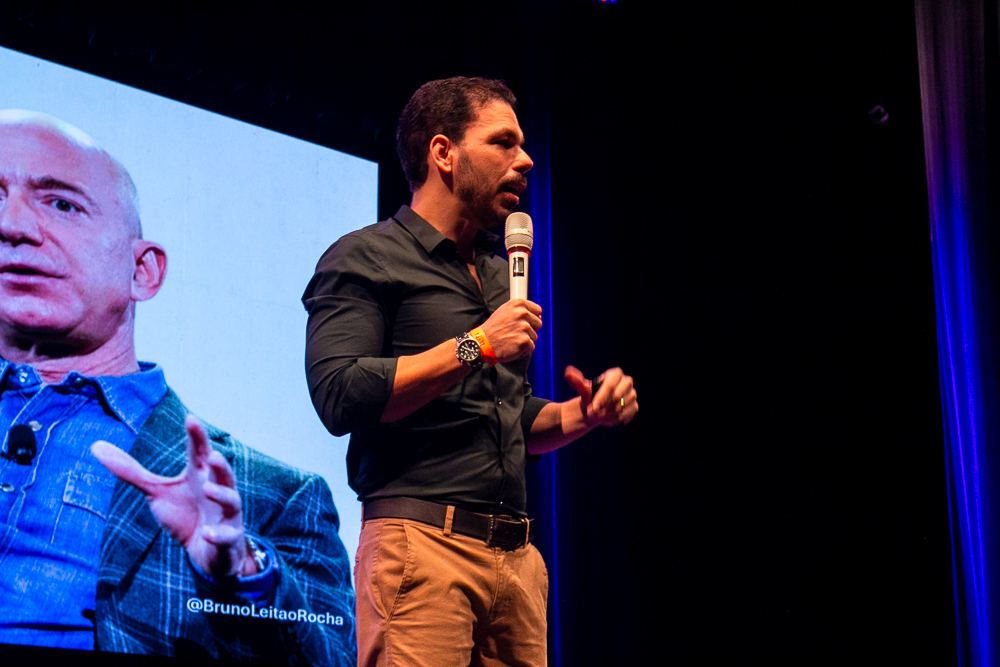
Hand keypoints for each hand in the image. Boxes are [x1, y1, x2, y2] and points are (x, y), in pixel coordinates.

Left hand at [91, 416, 254, 577]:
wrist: (207, 550)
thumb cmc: (184, 512)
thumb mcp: (155, 491)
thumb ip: (129, 470)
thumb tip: (95, 445)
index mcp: (199, 475)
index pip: (199, 451)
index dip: (197, 436)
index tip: (190, 418)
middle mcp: (218, 489)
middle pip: (222, 473)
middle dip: (220, 464)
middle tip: (212, 455)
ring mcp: (226, 513)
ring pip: (231, 500)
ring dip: (222, 494)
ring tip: (208, 489)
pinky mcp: (228, 537)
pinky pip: (227, 535)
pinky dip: (218, 534)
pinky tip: (207, 534)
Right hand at [480, 299, 542, 362]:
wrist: (483, 343)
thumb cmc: (494, 328)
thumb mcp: (505, 311)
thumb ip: (521, 311)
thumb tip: (540, 316)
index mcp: (518, 303)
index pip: (538, 310)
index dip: (531, 319)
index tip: (520, 323)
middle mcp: (522, 313)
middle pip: (538, 324)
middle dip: (529, 330)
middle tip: (514, 333)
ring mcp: (524, 327)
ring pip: (535, 336)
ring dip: (525, 340)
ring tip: (511, 339)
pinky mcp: (524, 340)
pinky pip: (531, 347)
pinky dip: (523, 350)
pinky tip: (512, 346)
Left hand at [564, 365, 637, 426]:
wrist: (597, 407)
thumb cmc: (590, 395)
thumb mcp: (583, 388)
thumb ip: (576, 381)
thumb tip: (567, 373)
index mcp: (615, 374)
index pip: (610, 386)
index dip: (600, 399)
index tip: (592, 409)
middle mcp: (627, 382)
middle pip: (618, 397)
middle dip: (604, 408)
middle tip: (593, 414)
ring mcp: (632, 394)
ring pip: (622, 407)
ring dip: (608, 415)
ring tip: (598, 417)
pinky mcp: (634, 406)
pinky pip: (627, 414)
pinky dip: (616, 420)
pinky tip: (607, 420)